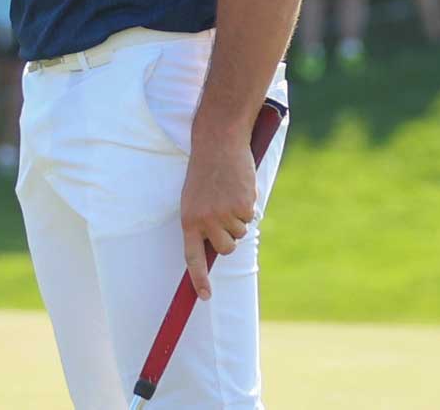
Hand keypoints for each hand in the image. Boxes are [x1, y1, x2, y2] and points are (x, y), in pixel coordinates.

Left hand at [179, 141, 257, 301]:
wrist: (218, 143)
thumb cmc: (205, 171)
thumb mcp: (195, 198)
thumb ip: (203, 222)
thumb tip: (218, 248)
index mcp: (188, 220)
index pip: (192, 257)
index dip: (198, 279)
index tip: (205, 297)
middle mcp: (205, 220)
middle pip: (225, 249)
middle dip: (230, 238)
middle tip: (226, 214)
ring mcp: (224, 214)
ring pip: (240, 233)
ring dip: (239, 218)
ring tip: (229, 193)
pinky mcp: (242, 205)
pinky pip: (251, 217)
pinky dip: (248, 205)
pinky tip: (239, 187)